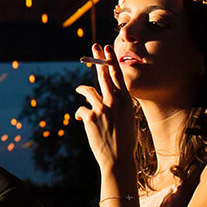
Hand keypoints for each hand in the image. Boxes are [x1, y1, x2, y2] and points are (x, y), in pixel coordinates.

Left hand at [74, 43, 135, 173]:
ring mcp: (101, 108)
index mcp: (126, 101)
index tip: (107, 48)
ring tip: (79, 88)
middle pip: (103, 76)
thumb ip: (118, 106)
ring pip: (88, 91)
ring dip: (82, 89)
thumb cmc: (125, 141)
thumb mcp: (128, 120)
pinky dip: (80, 115)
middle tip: (95, 47)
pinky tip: (82, 121)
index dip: (111, 61)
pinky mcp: (89, 117)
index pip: (118, 76)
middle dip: (98, 59)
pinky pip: (81, 110)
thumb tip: (107, 98)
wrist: (118, 159)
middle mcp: (114, 101)